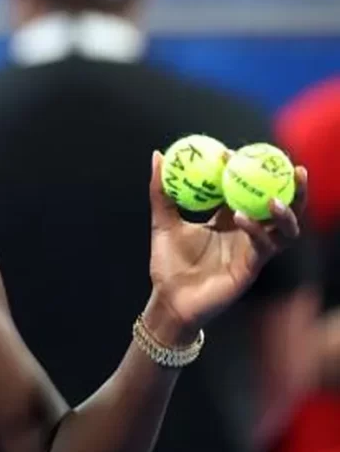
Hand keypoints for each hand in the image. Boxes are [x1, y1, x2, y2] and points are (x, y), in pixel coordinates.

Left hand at [145, 150, 306, 342]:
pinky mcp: (250, 269)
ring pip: (284, 230)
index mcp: (228, 220)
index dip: (248, 171)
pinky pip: (263, 247)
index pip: (248, 190)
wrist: (168, 299)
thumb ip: (161, 191)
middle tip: (293, 169)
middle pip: (280, 208)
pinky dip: (257, 231)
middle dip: (293, 190)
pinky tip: (242, 218)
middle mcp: (246, 234)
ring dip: (285, 213)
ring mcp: (252, 252)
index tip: (236, 151)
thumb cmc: (168, 263)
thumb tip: (157, 155)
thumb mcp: (162, 222)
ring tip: (274, 199)